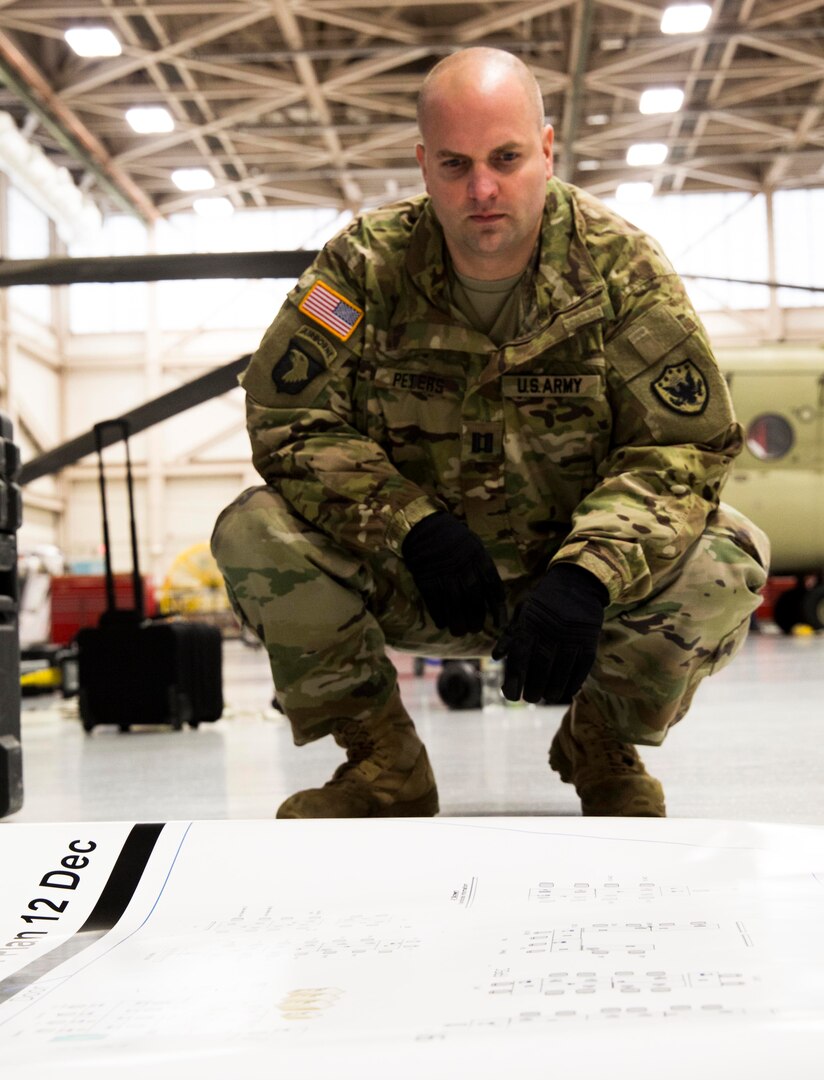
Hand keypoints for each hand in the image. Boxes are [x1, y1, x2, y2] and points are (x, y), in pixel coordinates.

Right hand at [401, 512, 505, 636]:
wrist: (423, 525)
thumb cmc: (451, 536)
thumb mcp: (473, 544)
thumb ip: (481, 565)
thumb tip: (490, 589)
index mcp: (479, 557)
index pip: (492, 586)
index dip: (497, 607)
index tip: (499, 622)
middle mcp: (464, 568)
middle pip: (474, 599)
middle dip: (476, 618)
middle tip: (475, 629)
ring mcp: (445, 574)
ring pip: (455, 604)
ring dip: (458, 622)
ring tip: (460, 632)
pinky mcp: (427, 578)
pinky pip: (435, 601)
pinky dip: (439, 614)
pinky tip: (442, 623)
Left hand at [492, 563, 607, 703]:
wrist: (578, 581)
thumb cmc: (545, 601)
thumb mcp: (523, 611)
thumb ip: (510, 635)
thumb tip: (496, 658)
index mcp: (530, 624)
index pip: (519, 657)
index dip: (514, 680)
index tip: (511, 695)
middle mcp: (550, 631)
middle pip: (540, 667)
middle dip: (534, 688)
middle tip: (531, 698)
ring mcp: (571, 636)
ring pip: (561, 671)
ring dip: (554, 689)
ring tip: (548, 697)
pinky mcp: (589, 639)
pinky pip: (581, 667)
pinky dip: (574, 682)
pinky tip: (568, 691)